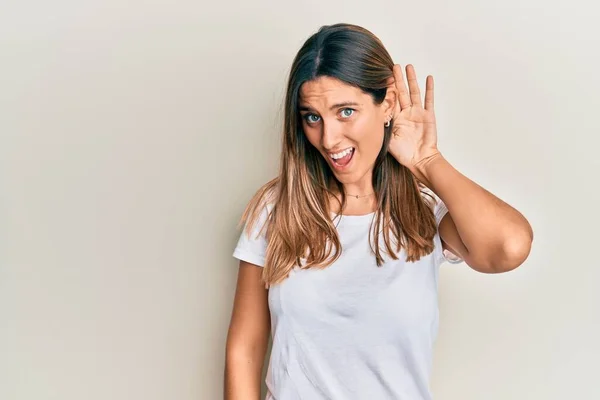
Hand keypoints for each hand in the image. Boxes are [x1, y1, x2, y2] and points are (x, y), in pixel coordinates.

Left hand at [387, 64, 441, 182]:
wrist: (419, 160)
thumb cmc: (404, 153)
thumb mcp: (387, 138)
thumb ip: (381, 126)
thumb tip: (370, 116)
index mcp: (396, 118)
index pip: (391, 100)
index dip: (387, 89)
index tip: (381, 77)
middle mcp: (406, 113)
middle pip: (401, 92)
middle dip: (397, 79)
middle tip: (393, 66)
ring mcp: (418, 113)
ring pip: (414, 92)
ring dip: (411, 80)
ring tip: (408, 67)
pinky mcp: (428, 115)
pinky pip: (428, 100)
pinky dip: (429, 89)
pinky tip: (428, 78)